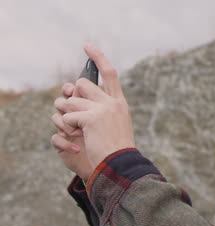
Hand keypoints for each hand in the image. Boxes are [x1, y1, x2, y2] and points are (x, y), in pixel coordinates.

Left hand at [54, 44, 135, 169]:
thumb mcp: (113, 124)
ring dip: (68, 114)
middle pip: (82, 84)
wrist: (120, 164)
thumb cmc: (115, 149)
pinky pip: (68, 116)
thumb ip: (100, 108)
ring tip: (77, 129)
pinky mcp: (91, 118)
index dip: (98, 57)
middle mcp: (112, 102)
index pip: (110, 73)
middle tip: (74, 113)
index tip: (87, 46)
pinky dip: (68, 127)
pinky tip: (78, 136)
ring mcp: (102, 109)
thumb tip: (74, 93)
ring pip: (71, 100)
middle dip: (73, 96)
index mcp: (119, 103)